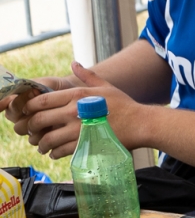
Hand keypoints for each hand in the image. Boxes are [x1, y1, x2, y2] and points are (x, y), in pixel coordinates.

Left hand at [11, 63, 144, 159]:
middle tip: (33, 131)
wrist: (141, 124)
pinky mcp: (84, 145)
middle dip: (31, 127)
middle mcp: (74, 112)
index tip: (30, 112)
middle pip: (39, 120)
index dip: (30, 107)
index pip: (41, 100)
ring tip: (42, 145)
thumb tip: (74, 64)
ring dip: (41, 143)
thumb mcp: (106, 86)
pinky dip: (54, 153)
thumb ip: (87, 76)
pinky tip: (55, 152)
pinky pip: (60, 151)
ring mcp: (78, 130)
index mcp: (77, 96)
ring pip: (47, 139)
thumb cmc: (125, 105)